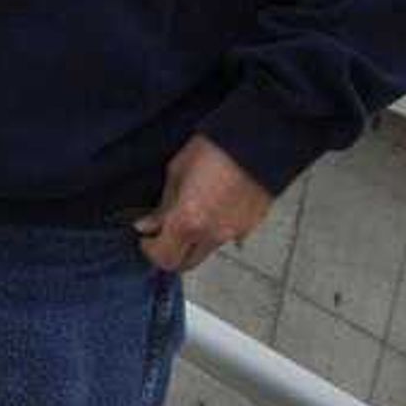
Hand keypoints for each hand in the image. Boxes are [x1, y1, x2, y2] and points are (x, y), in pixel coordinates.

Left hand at [134, 135, 271, 272]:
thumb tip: (148, 224)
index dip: (150, 250)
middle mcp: (213, 234)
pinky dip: (215, 232)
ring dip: (193, 244)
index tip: (146, 237)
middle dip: (171, 254)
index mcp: (188, 222)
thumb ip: (163, 206)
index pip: (164, 258)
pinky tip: (212, 212)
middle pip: (187, 264)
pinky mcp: (252, 225)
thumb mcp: (176, 172)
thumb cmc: (214, 150)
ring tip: (189, 218)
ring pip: (207, 251)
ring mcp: (235, 232)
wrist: (259, 141)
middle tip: (163, 235)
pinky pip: (228, 239)